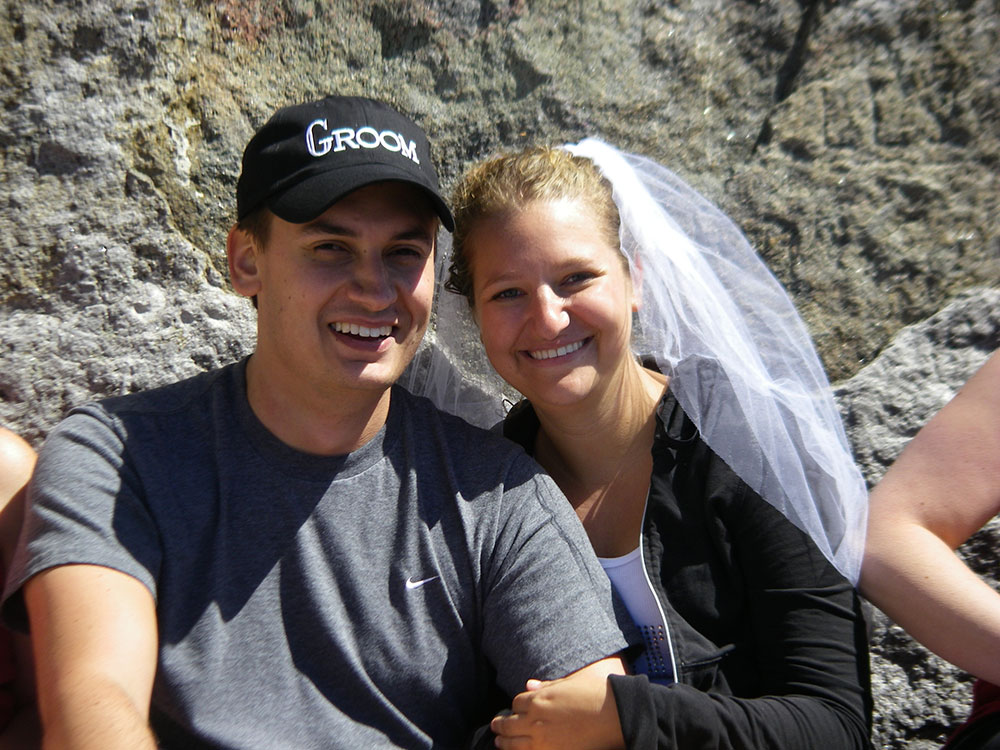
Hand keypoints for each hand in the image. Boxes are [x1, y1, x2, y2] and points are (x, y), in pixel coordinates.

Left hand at [491, 671, 624, 749]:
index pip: (516, 703)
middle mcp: (536, 721)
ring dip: (504, 743)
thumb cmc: (594, 695)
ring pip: (513, 745)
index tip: (516, 709)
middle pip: (509, 725)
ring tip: (500, 742)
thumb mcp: (568, 684)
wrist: (614, 716)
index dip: (516, 706)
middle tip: (495, 727)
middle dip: (501, 726)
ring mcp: (543, 742)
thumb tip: (528, 686)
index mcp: (539, 700)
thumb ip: (546, 687)